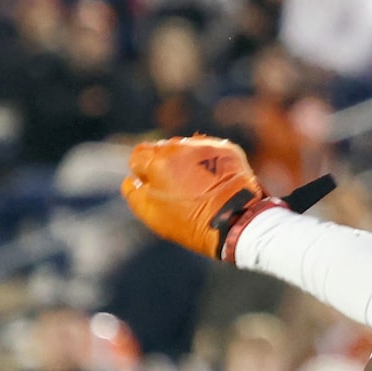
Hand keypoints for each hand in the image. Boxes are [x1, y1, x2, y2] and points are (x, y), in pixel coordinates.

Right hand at [122, 137, 279, 261]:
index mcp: (158, 161)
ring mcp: (207, 146)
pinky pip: (210, 151)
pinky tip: (213, 181)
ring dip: (186, 161)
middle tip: (178, 189)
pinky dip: (209, 163)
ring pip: (187, 148)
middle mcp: (181, 147)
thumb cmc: (192, 223)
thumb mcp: (152, 214)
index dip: (144, 172)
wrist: (238, 223)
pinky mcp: (228, 150)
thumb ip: (133, 192)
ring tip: (197, 186)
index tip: (155, 187)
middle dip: (165, 165)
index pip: (139, 155)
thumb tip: (133, 178)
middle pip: (163, 149)